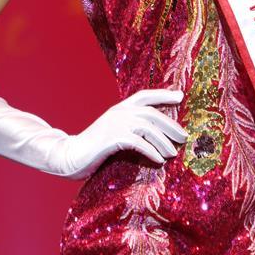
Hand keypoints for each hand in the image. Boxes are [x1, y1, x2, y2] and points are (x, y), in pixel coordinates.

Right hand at [58, 88, 186, 178]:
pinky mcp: (112, 138)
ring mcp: (115, 123)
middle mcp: (119, 112)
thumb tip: (155, 135)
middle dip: (171, 125)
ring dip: (164, 142)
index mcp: (120, 108)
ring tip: (173, 153)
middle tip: (184, 137)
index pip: (145, 95)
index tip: (180, 96)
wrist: (70, 155)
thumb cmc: (94, 147)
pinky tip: (159, 160)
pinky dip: (151, 151)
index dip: (163, 94)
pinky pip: (138, 143)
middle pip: (152, 113)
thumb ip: (130, 129)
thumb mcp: (114, 132)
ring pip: (148, 128)